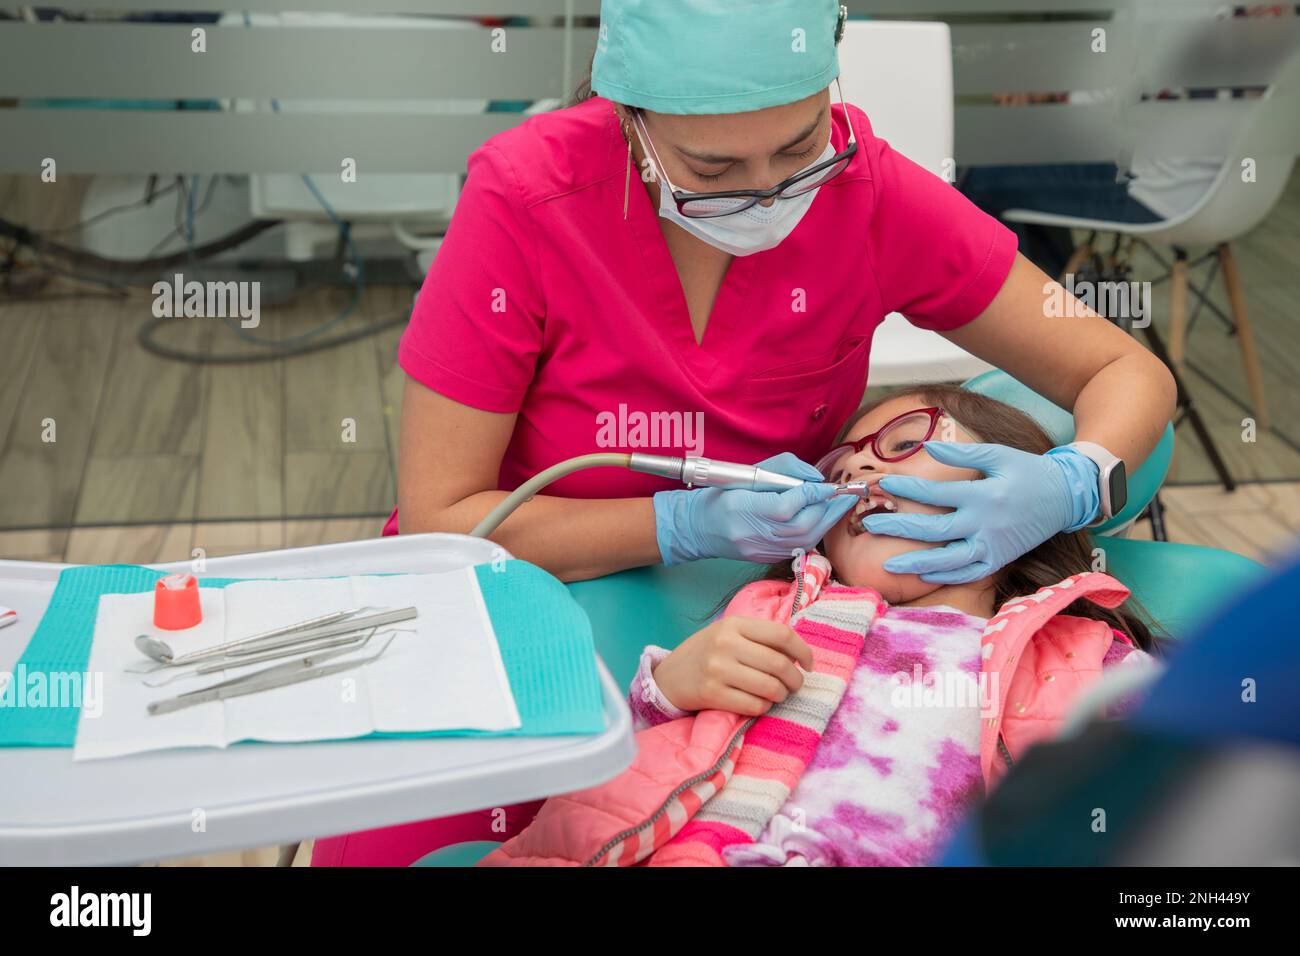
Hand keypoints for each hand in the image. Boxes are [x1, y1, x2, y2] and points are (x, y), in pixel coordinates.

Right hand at [652, 453, 855, 564]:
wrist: (699, 527)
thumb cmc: (723, 494)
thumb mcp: (749, 472)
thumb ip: (783, 469)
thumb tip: (814, 478)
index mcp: (744, 508)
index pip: (787, 505)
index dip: (812, 494)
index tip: (827, 484)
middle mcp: (754, 534)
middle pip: (803, 526)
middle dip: (829, 509)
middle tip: (845, 495)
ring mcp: (761, 550)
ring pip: (806, 539)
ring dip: (827, 522)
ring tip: (840, 506)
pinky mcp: (767, 558)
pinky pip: (799, 546)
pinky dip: (816, 532)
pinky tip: (823, 519)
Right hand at [652, 615, 813, 715]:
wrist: (668, 677)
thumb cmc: (706, 654)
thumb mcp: (728, 634)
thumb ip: (758, 638)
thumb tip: (799, 654)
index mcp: (734, 624)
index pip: (782, 634)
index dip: (803, 651)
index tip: (809, 664)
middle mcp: (725, 644)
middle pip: (780, 664)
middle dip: (796, 679)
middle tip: (795, 685)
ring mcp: (717, 670)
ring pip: (770, 687)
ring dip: (782, 695)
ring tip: (778, 694)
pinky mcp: (712, 694)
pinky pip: (754, 705)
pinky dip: (764, 707)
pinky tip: (759, 703)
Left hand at [860, 442, 1099, 583]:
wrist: (1066, 496)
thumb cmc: (1028, 471)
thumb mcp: (999, 454)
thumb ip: (963, 452)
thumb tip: (928, 447)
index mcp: (983, 495)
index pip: (936, 493)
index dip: (907, 489)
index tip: (883, 484)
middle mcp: (985, 524)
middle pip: (934, 530)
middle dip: (899, 528)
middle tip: (869, 526)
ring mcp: (993, 546)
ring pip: (949, 560)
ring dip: (917, 563)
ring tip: (888, 565)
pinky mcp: (999, 560)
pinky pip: (969, 573)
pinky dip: (946, 576)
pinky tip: (922, 575)